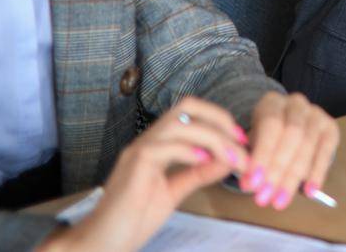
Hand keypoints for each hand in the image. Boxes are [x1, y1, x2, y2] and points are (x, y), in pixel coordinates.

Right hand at [40, 97, 243, 251]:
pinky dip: (190, 151)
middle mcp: (148, 140)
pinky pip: (165, 146)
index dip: (220, 119)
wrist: (103, 242)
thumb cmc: (135, 218)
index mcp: (158, 143)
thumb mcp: (175, 191)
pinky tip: (206, 163)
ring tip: (233, 158)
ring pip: (180, 124)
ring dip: (213, 138)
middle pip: (186, 107)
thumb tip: (228, 159)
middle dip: (219, 119)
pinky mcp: (134, 165)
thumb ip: (199, 174)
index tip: (242, 140)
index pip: (190, 112)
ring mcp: (139, 150)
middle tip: (241, 141)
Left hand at [237, 91, 340, 209]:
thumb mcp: (251, 142)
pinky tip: (309, 192)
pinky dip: (318, 173)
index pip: (270, 125)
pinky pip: (327, 151)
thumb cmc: (265, 138)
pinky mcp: (331, 129)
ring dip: (293, 177)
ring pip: (308, 145)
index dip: (262, 155)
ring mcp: (317, 115)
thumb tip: (250, 183)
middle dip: (277, 170)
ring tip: (280, 201)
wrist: (286, 125)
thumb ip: (250, 158)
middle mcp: (297, 104)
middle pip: (292, 135)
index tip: (251, 184)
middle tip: (264, 198)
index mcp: (272, 102)